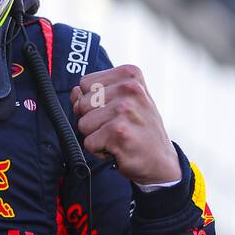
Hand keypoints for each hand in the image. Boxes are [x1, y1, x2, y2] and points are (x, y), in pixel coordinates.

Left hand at [70, 65, 181, 185]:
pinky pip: (88, 142)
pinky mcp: (119, 131)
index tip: (113, 110)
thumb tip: (74, 93)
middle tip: (117, 125)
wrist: (160, 159)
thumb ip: (94, 92)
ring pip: (83, 123)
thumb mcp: (121, 101)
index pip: (85, 83)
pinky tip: (118, 147)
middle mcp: (129, 88)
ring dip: (96, 135)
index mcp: (129, 75)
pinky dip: (99, 150)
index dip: (93, 101)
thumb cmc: (138, 128)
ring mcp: (125, 109)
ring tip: (117, 136)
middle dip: (93, 119)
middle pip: (82, 104)